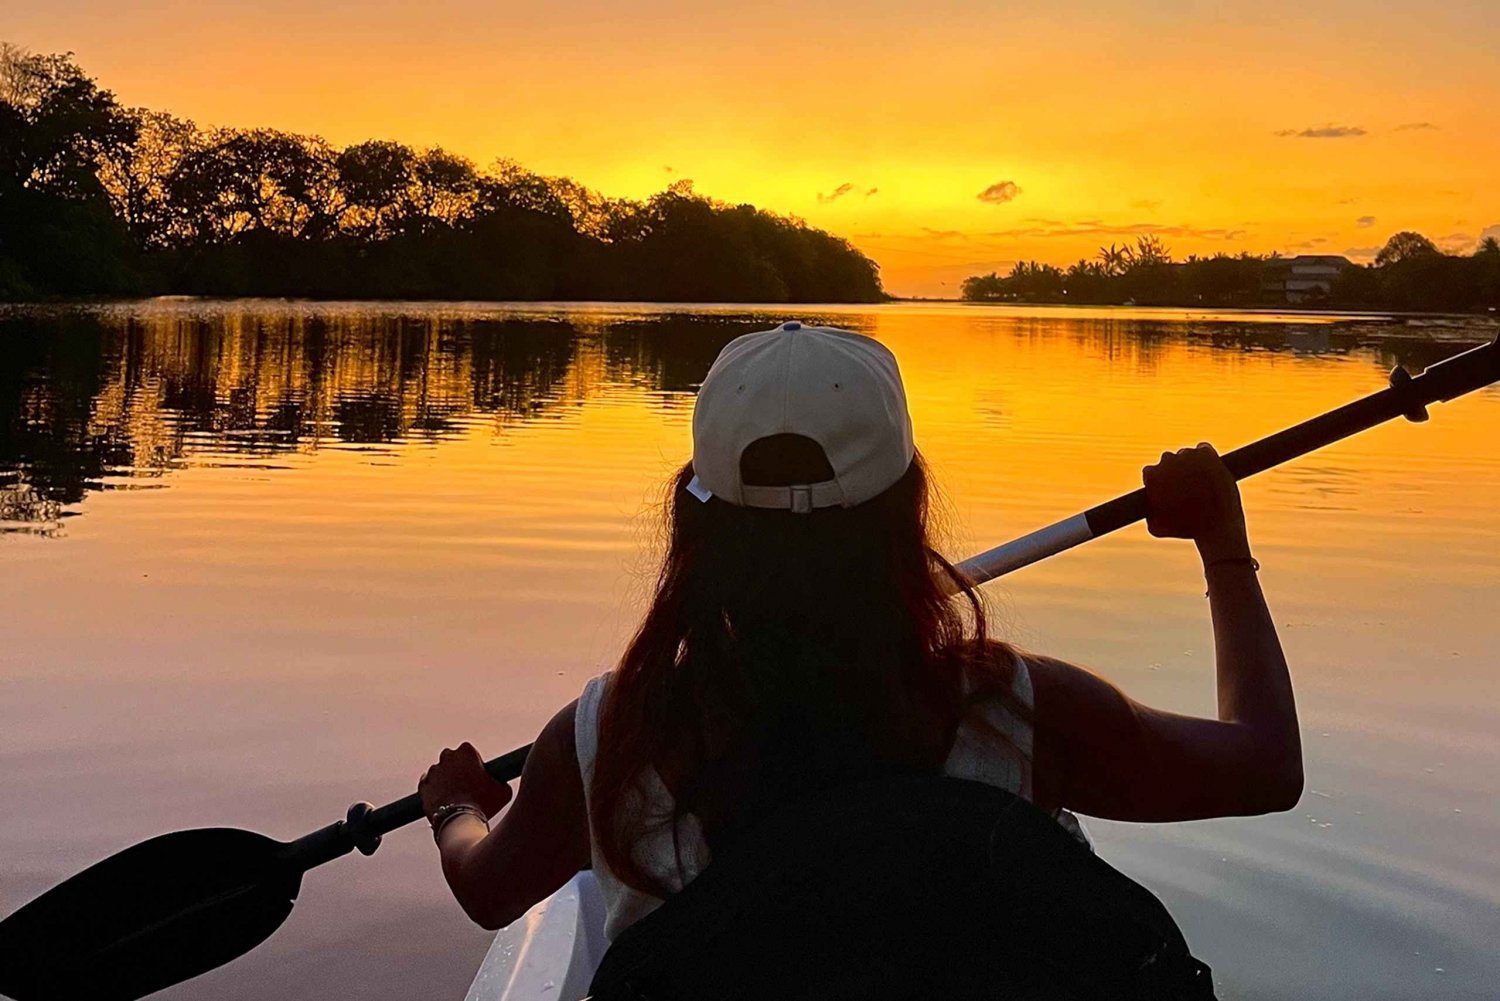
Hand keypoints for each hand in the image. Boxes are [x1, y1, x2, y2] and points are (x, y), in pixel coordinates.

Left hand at [418, 742, 513, 820]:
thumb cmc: (484, 804)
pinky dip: (434, 789)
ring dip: (445, 780)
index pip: (469, 751)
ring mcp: (433, 771)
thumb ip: (500, 781)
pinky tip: (443, 798)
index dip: (474, 763)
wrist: (460, 822)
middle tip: (466, 785)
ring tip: (456, 796)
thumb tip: (501, 784)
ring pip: (440, 772)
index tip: (477, 774)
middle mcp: (447, 756)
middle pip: (452, 758)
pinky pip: (428, 784)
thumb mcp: (504, 791)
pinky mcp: (423, 785)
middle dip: (457, 768)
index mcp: (466, 751)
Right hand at [1142, 443, 1249, 561]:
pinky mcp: (1208, 454)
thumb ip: (1149, 516)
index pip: (1150, 472)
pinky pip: (1203, 449)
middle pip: (1167, 461)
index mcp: (1153, 475)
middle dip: (1174, 472)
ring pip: (1187, 455)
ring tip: (1200, 482)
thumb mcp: (1157, 529)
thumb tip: (1148, 512)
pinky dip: (1205, 456)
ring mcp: (1188, 455)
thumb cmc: (1185, 529)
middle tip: (1185, 487)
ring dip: (1191, 464)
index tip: (1166, 490)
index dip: (1157, 481)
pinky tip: (1208, 469)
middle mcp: (1168, 460)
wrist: (1216, 524)